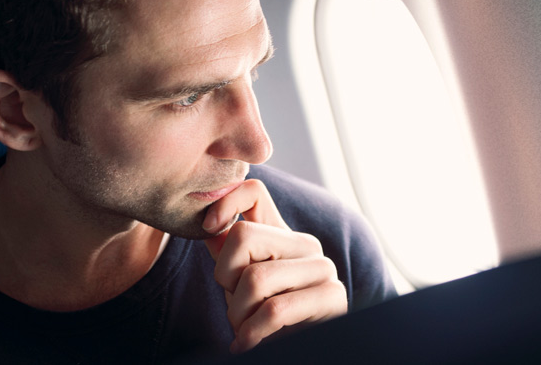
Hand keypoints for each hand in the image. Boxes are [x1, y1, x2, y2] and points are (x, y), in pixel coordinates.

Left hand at [202, 179, 347, 352]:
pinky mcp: (332, 295)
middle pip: (243, 236)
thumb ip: (228, 256)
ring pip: (255, 278)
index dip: (225, 201)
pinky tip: (248, 343)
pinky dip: (251, 333)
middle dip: (225, 278)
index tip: (208, 228)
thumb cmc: (264, 323)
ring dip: (237, 315)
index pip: (254, 191)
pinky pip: (275, 310)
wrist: (296, 351)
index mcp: (281, 235)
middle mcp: (305, 244)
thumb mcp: (240, 286)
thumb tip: (210, 229)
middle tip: (234, 307)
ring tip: (244, 330)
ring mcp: (322, 267)